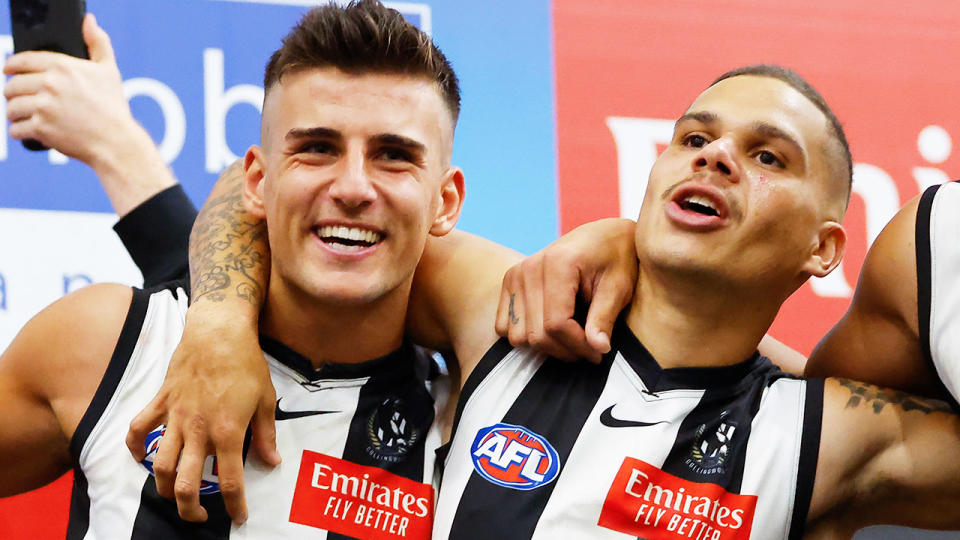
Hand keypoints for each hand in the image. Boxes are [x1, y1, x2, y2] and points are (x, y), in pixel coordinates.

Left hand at [4, 14, 137, 164]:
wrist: (116, 142)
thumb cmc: (113, 107)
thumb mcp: (109, 71)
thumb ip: (98, 43)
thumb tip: (89, 21)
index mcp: (63, 66)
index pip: (22, 60)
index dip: (11, 65)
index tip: (7, 69)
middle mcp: (50, 84)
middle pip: (13, 86)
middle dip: (13, 93)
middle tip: (20, 99)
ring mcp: (44, 107)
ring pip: (12, 107)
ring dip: (14, 113)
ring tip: (22, 116)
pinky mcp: (41, 128)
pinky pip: (15, 129)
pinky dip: (19, 132)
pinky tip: (27, 131)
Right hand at [125, 304, 280, 524]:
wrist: (218, 332)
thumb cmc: (246, 364)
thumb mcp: (266, 401)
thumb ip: (266, 436)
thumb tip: (272, 462)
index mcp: (228, 433)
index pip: (231, 482)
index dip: (235, 506)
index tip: (239, 517)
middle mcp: (198, 431)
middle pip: (187, 484)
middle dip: (191, 509)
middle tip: (200, 516)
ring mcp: (176, 418)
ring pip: (161, 465)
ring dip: (163, 488)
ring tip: (173, 496)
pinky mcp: (161, 402)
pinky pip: (139, 429)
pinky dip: (135, 447)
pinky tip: (140, 458)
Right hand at [495, 218, 637, 362]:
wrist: (601, 236)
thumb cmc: (614, 259)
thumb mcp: (618, 287)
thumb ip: (604, 318)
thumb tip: (598, 349)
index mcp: (558, 264)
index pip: (556, 324)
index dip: (578, 346)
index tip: (599, 352)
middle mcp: (530, 268)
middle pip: (535, 334)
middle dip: (565, 350)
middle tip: (590, 349)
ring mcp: (515, 275)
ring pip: (518, 336)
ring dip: (546, 346)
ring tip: (572, 338)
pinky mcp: (510, 282)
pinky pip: (504, 327)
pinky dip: (526, 335)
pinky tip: (552, 329)